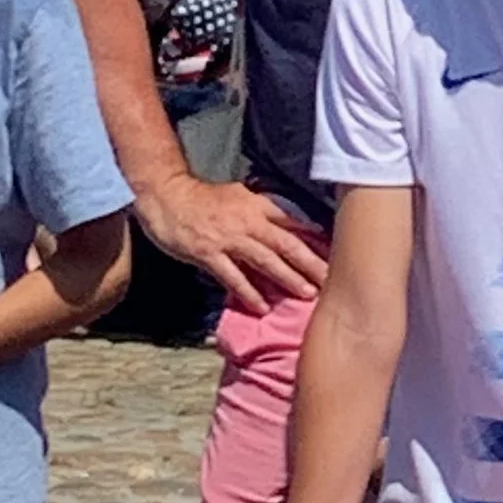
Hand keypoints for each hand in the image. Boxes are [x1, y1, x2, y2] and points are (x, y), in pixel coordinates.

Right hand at [135, 172, 326, 315]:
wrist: (167, 196)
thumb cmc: (203, 200)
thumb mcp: (238, 198)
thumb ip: (262, 212)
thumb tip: (289, 227)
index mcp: (256, 205)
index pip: (292, 222)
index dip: (315, 238)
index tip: (336, 253)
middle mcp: (247, 221)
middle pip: (286, 243)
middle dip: (311, 262)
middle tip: (332, 279)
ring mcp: (228, 238)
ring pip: (264, 260)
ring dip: (287, 277)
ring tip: (307, 293)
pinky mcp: (209, 253)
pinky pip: (233, 276)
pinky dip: (249, 292)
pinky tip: (262, 307)